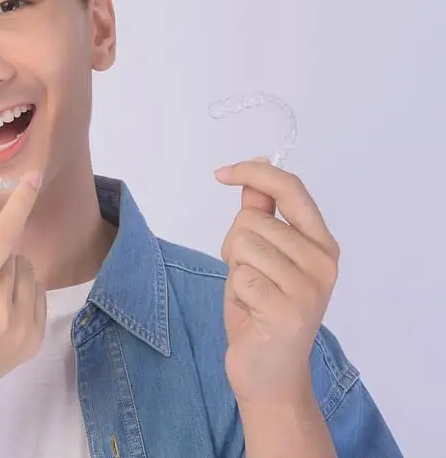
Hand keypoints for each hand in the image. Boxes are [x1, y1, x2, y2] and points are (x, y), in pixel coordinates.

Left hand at [214, 158, 340, 406]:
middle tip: (249, 277)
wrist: (269, 373)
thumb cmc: (261, 312)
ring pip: (244, 244)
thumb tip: (251, 177)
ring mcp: (309, 287)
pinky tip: (252, 312)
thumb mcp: (259, 258)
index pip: (291, 189)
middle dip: (235, 244)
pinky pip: (240, 276)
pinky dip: (236, 291)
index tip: (222, 173)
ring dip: (235, 268)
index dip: (255, 173)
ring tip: (252, 294)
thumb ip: (260, 217)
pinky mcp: (289, 311)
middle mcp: (323, 262)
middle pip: (252, 220)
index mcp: (321, 244)